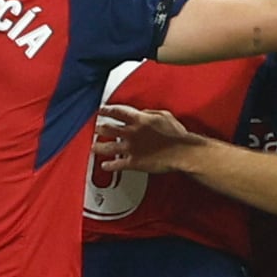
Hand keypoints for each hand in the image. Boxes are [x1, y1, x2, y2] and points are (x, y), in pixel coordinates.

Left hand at [94, 103, 208, 174]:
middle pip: (108, 129)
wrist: (183, 153)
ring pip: (108, 148)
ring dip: (98, 147)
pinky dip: (109, 166)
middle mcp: (132, 133)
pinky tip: (104, 166)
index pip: (117, 112)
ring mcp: (131, 148)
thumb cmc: (177, 136)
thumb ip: (150, 113)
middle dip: (99, 129)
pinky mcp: (134, 163)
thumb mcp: (165, 116)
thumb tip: (142, 113)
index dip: (106, 110)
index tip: (100, 111)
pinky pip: (117, 165)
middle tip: (96, 129)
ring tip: (93, 147)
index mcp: (139, 120)